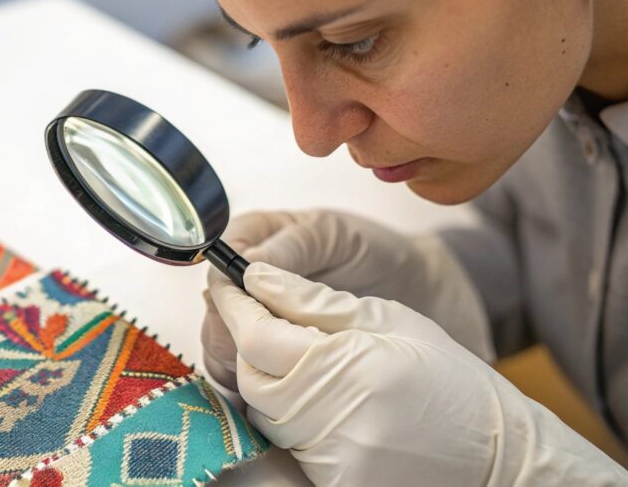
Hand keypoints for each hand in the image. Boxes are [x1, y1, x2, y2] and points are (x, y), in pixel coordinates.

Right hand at [201, 209, 494, 390]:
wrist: (413, 287)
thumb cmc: (374, 251)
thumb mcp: (335, 238)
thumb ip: (294, 249)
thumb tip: (248, 269)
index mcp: (253, 238)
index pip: (218, 270)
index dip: (228, 298)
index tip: (248, 318)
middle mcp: (244, 280)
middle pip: (214, 316)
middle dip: (235, 337)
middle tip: (271, 354)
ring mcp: (254, 320)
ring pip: (223, 349)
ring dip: (244, 365)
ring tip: (283, 374)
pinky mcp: (269, 354)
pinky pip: (245, 372)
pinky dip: (258, 384)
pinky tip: (284, 389)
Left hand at [209, 263, 627, 486]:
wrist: (494, 453)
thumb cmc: (447, 377)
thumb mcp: (386, 318)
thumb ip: (315, 300)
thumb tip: (258, 276)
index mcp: (352, 367)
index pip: (260, 336)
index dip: (235, 306)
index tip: (226, 281)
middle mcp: (336, 421)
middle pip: (251, 376)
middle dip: (248, 340)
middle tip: (259, 311)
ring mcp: (333, 460)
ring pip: (263, 410)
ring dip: (266, 376)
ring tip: (298, 351)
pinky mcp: (333, 483)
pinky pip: (285, 441)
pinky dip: (287, 412)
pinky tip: (313, 391)